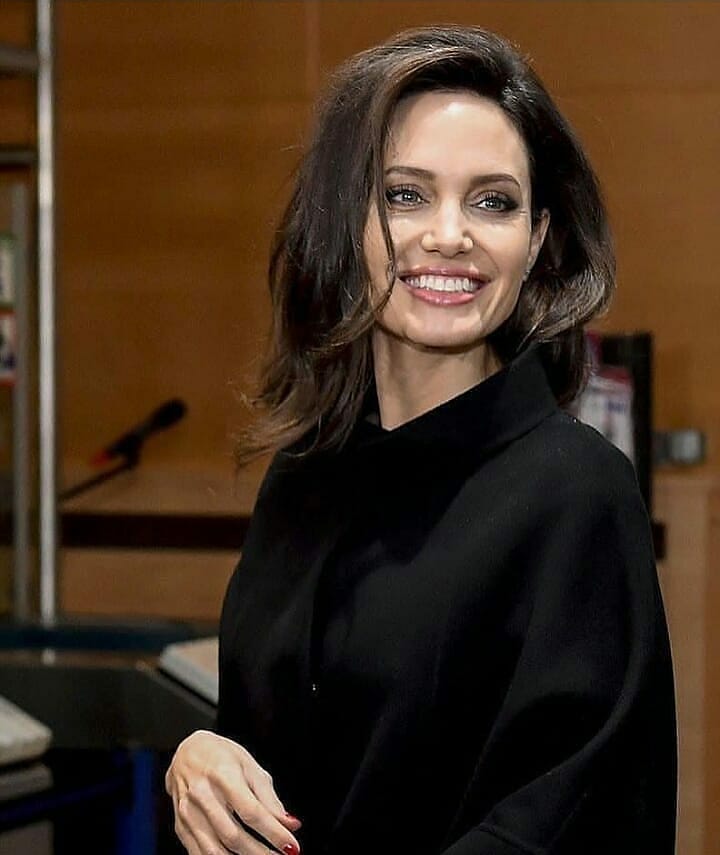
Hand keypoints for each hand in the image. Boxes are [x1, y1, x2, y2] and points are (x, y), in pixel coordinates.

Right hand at [165, 729, 301, 853]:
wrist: (185, 753)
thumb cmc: (222, 756)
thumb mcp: (250, 766)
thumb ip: (269, 798)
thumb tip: (291, 825)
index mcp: (223, 774)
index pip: (251, 812)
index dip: (273, 833)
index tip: (292, 847)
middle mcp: (202, 794)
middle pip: (233, 836)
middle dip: (261, 853)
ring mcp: (188, 813)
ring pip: (215, 850)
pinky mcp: (180, 827)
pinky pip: (200, 854)